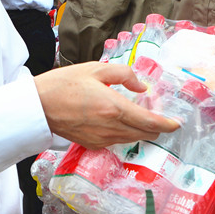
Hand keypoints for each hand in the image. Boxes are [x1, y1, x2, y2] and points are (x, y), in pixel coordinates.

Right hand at [35, 61, 177, 148]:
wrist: (37, 106)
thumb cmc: (64, 84)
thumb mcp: (95, 69)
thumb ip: (124, 74)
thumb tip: (142, 87)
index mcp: (114, 107)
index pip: (150, 122)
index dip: (167, 124)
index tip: (177, 123)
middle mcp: (110, 127)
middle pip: (144, 134)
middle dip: (157, 127)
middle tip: (161, 116)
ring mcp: (101, 139)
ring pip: (132, 139)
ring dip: (141, 130)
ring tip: (142, 116)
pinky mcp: (92, 145)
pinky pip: (116, 141)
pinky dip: (125, 133)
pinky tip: (120, 122)